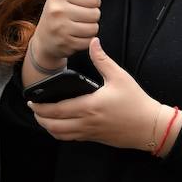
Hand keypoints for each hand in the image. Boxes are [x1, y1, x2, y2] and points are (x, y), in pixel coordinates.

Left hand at [29, 37, 162, 150]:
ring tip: (43, 118)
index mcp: (89, 106)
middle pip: (54, 125)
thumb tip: (93, 42)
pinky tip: (60, 125)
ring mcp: (90, 133)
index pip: (57, 110)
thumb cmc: (136, 101)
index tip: (31, 102)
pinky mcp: (95, 138)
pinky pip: (71, 139)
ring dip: (48, 127)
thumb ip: (103, 60)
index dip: (40, 108)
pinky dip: (60, 133)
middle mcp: (86, 122)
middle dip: (40, 118)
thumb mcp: (119, 77)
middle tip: (34, 110)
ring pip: (60, 135)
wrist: (150, 126)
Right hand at [30, 0, 100, 66]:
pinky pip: (88, 41)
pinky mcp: (64, 43)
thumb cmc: (60, 8)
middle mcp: (57, 8)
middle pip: (96, 14)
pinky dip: (85, 41)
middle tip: (77, 17)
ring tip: (76, 26)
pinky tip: (74, 37)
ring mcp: (59, 27)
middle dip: (91, 16)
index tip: (80, 4)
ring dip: (89, 29)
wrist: (45, 39)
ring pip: (94, 28)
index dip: (92, 2)